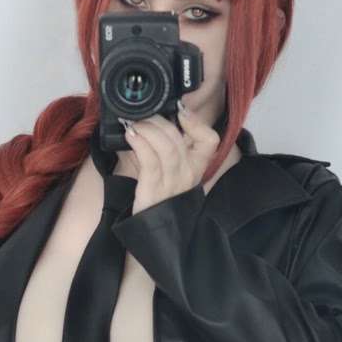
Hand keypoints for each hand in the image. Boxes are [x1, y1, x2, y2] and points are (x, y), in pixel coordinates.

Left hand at [119, 99, 219, 215]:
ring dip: (148, 130)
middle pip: (179, 138)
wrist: (152, 228)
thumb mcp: (171, 170)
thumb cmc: (159, 196)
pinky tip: (131, 136)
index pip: (210, 141)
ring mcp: (172, 182)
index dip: (196, 123)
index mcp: (196, 167)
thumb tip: (155, 120)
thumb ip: (168, 147)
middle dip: (159, 121)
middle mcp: (188, 174)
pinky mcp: (154, 189)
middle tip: (142, 117)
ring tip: (134, 125)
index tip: (180, 112)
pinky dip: (140, 144)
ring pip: (166, 147)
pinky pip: (150, 161)